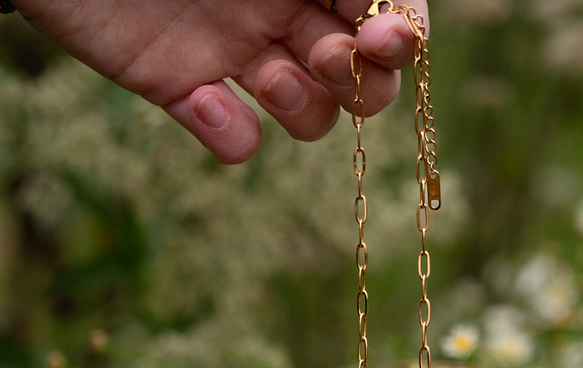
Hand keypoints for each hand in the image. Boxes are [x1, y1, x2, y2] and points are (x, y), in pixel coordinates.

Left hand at [16, 0, 428, 163]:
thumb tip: (386, 0)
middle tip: (317, 54)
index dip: (399, 40)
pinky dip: (230, 135)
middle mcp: (284, 16)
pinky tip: (202, 101)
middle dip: (356, 83)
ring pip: (309, 117)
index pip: (386, 20)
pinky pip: (233, 139)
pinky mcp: (183, 88)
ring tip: (262, 74)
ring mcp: (236, 56)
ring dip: (300, 107)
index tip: (379, 38)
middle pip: (361, 84)